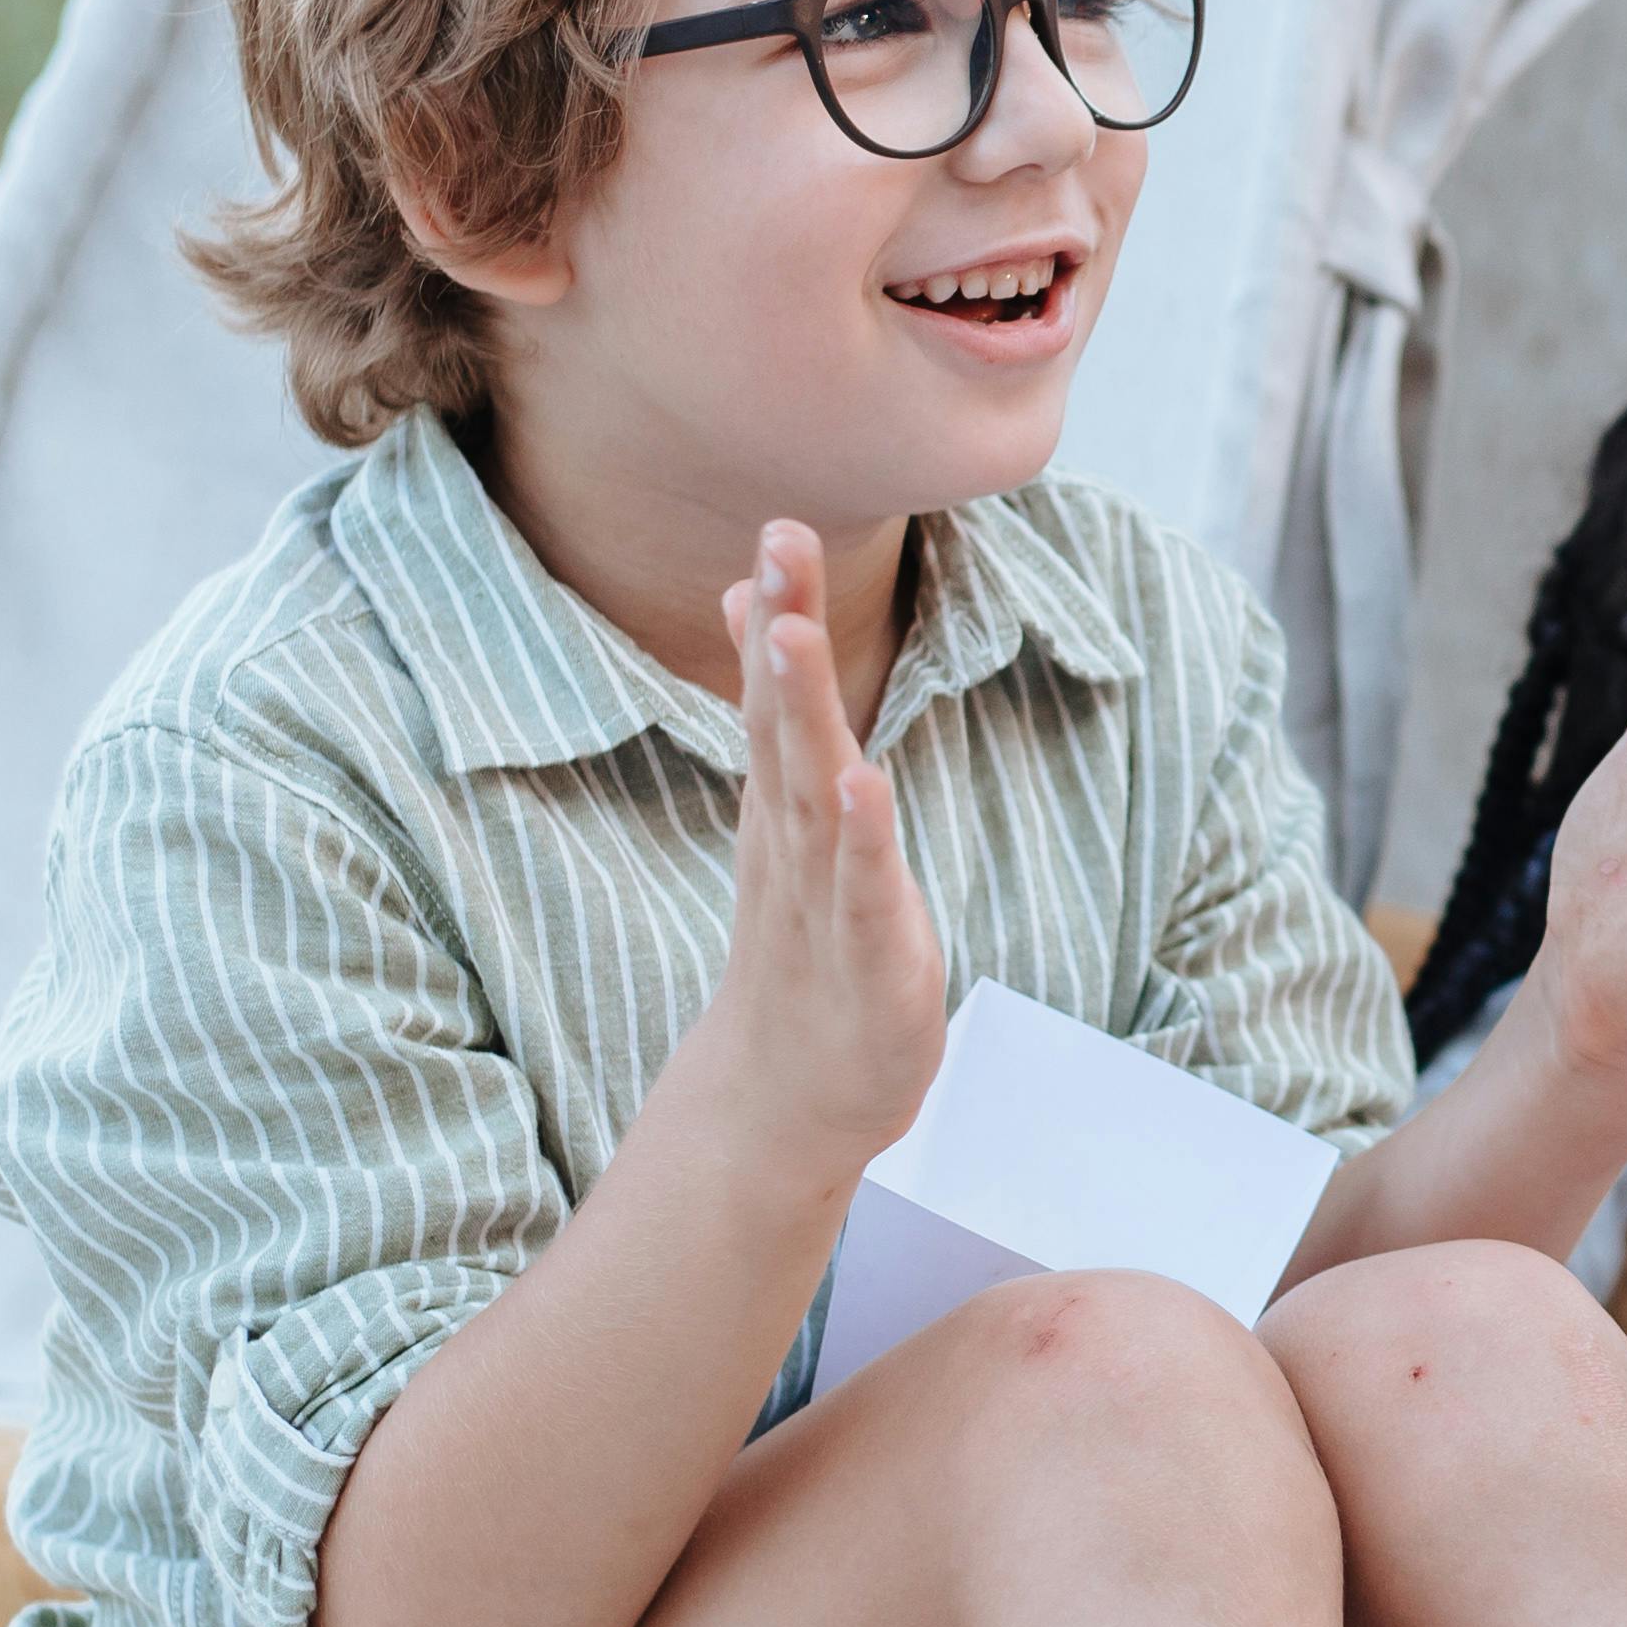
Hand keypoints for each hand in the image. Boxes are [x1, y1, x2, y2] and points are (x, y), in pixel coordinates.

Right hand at [696, 521, 949, 1171]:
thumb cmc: (805, 952)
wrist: (789, 1100)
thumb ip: (780, 724)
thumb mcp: (794, 827)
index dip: (776, 610)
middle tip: (776, 540)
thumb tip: (757, 610)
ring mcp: (826, 898)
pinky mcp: (868, 958)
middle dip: (782, 632)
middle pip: (787, 725)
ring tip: (792, 634)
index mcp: (786, 809)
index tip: (776, 525)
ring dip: (805, 714)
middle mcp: (797, 842)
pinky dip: (863, 839)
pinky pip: (862, 890)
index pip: (777, 698)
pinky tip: (864, 784)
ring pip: (815, 794)